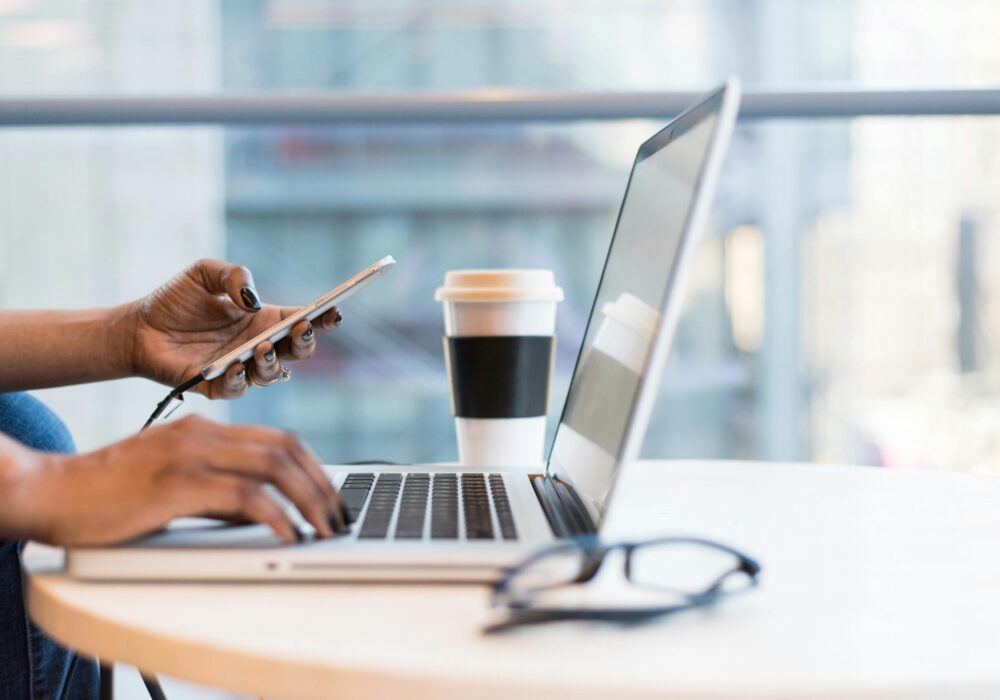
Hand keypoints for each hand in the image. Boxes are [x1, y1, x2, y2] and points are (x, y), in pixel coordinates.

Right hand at [2, 415, 348, 545]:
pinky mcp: (177, 484)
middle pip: (286, 448)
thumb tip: (262, 513)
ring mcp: (190, 455)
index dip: (313, 466)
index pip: (278, 438)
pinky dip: (276, 516)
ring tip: (325, 529)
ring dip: (309, 500)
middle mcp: (202, 434)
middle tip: (339, 516)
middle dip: (322, 484)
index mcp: (204, 429)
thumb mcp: (173, 483)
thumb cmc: (108, 494)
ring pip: (274, 467)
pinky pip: (244, 497)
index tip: (331, 496)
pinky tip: (288, 535)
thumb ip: (217, 490)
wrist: (52, 492)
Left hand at [124, 259, 341, 398]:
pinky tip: (235, 365)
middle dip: (305, 342)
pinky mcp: (216, 386)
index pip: (302, 320)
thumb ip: (233, 275)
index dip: (322, 318)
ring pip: (272, 374)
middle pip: (297, 351)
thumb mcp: (204, 273)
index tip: (333, 311)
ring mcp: (240, 368)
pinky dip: (239, 379)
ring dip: (273, 362)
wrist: (137, 328)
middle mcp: (257, 346)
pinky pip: (237, 389)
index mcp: (263, 320)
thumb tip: (253, 300)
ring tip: (262, 347)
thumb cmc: (174, 300)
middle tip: (301, 329)